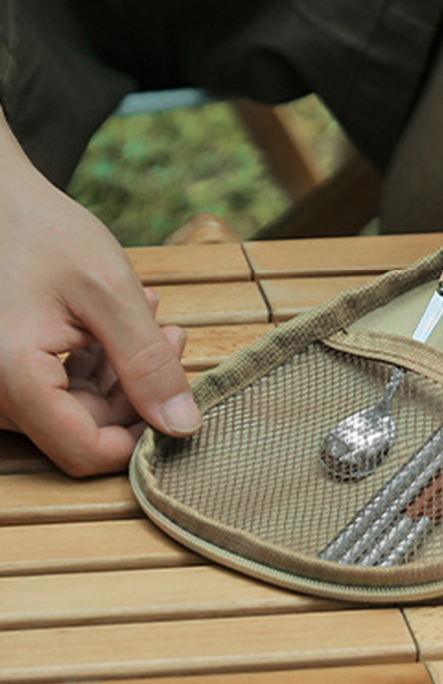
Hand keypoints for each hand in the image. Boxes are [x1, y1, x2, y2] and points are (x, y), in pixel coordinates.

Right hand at [0, 127, 200, 475]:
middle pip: (87, 428)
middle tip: (169, 334)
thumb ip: (148, 363)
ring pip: (78, 407)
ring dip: (123, 370)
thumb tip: (183, 426)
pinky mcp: (6, 368)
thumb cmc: (41, 230)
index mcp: (14, 380)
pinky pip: (60, 385)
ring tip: (146, 314)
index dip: (141, 437)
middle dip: (139, 389)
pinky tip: (118, 318)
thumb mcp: (110, 293)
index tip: (178, 395)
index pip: (87, 453)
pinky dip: (97, 358)